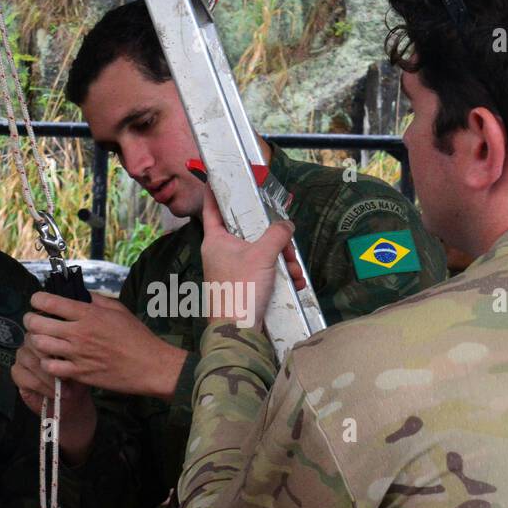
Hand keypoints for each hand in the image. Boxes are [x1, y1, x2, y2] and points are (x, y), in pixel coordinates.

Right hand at [11, 339, 96, 464]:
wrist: (74, 401)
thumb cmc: (79, 378)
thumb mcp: (81, 363)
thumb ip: (72, 352)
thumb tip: (67, 349)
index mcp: (49, 333)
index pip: (45, 328)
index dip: (56, 343)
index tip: (71, 360)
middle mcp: (33, 342)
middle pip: (33, 342)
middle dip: (51, 360)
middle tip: (67, 375)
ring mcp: (23, 357)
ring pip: (29, 360)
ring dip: (47, 377)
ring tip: (63, 388)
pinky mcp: (18, 373)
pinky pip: (22, 375)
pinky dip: (40, 386)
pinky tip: (53, 393)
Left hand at [21, 292, 186, 400]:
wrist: (150, 366)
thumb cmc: (138, 337)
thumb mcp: (119, 310)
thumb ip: (97, 300)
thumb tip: (80, 294)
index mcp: (89, 314)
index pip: (50, 301)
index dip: (37, 299)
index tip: (37, 301)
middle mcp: (79, 333)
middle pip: (38, 323)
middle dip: (30, 320)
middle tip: (33, 321)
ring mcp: (77, 354)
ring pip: (40, 344)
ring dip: (36, 340)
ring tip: (40, 340)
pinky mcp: (80, 373)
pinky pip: (50, 367)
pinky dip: (46, 362)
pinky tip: (52, 359)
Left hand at [199, 187, 303, 327]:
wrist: (239, 332)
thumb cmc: (240, 291)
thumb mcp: (262, 255)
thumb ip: (276, 234)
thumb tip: (286, 225)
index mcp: (216, 240)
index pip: (213, 208)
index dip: (216, 191)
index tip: (217, 175)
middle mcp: (222, 253)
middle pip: (250, 231)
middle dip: (275, 239)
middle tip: (287, 247)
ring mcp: (233, 270)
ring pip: (262, 253)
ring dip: (283, 260)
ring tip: (294, 272)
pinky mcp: (245, 285)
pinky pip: (266, 271)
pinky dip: (281, 276)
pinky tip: (294, 283)